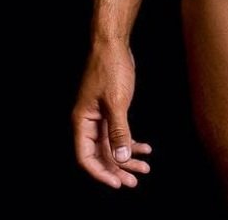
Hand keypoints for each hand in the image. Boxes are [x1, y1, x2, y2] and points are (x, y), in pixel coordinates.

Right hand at [72, 42, 152, 187]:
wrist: (114, 43)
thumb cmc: (111, 68)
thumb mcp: (117, 102)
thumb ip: (119, 131)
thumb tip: (120, 158)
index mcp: (82, 122)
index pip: (86, 158)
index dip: (100, 173)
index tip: (118, 183)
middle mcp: (88, 122)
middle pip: (100, 155)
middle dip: (117, 169)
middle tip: (134, 181)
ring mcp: (99, 116)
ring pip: (111, 145)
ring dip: (127, 157)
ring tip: (145, 167)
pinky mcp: (110, 109)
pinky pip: (119, 132)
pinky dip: (131, 141)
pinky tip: (145, 148)